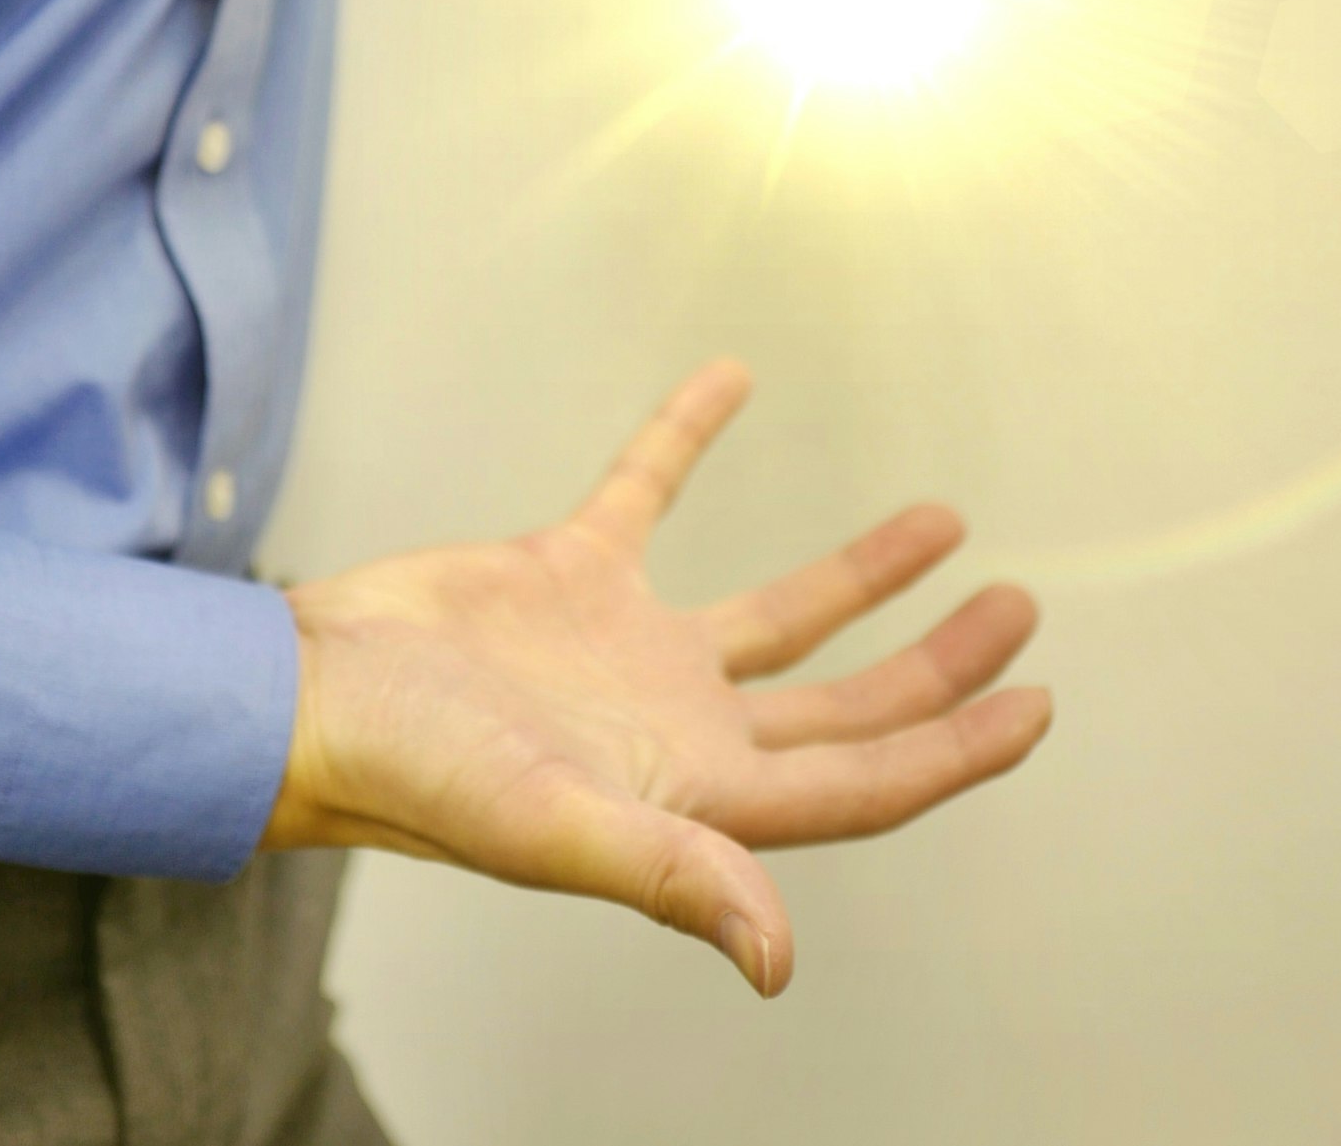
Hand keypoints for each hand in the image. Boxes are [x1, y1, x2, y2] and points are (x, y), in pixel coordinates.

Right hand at [261, 360, 1049, 996]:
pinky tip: (733, 379)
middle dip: (937, 667)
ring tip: (944, 524)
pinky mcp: (565, 575)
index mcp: (693, 794)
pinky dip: (690, 435)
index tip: (1038, 706)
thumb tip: (777, 962)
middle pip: (844, 704)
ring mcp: (624, 650)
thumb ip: (673, 875)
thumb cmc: (414, 778)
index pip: (861, 780)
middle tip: (1021, 613)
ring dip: (860, 573)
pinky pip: (648, 489)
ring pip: (777, 611)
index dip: (955, 752)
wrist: (301, 694)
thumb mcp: (554, 830)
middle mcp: (677, 727)